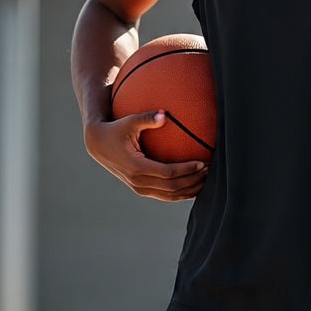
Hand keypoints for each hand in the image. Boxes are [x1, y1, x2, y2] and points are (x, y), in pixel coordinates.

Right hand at [83, 110, 208, 200]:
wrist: (99, 145)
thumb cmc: (116, 130)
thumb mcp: (128, 121)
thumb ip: (146, 118)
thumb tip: (164, 114)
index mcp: (136, 167)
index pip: (167, 172)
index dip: (187, 170)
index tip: (202, 163)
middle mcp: (137, 182)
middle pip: (172, 187)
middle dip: (193, 181)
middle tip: (210, 171)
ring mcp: (139, 188)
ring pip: (170, 195)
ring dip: (189, 190)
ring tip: (207, 180)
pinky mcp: (142, 189)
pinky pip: (165, 195)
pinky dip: (181, 192)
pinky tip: (195, 184)